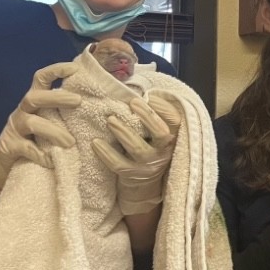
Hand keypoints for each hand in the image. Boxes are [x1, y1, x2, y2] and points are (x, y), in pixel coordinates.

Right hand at [0, 62, 81, 186]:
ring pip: (32, 123)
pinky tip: (53, 160)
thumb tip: (100, 105)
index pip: (42, 78)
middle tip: (78, 101)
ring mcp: (15, 128)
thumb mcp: (50, 120)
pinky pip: (26, 149)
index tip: (75, 68)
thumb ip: (65, 111)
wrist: (9, 161)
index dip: (56, 70)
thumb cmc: (38, 137)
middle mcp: (24, 110)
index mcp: (35, 100)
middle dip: (57, 97)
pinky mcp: (10, 146)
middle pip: (35, 97)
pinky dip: (41, 155)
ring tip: (70, 142)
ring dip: (53, 131)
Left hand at [93, 93, 180, 214]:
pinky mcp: (132, 174)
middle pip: (161, 133)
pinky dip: (106, 153)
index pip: (174, 120)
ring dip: (123, 132)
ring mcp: (149, 164)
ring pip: (137, 148)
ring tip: (110, 120)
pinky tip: (96, 142)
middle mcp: (164, 150)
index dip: (162, 108)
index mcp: (173, 135)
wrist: (145, 180)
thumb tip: (134, 89)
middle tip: (132, 102)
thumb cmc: (149, 144)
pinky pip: (118, 164)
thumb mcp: (156, 130)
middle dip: (147, 116)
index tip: (148, 97)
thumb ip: (152, 113)